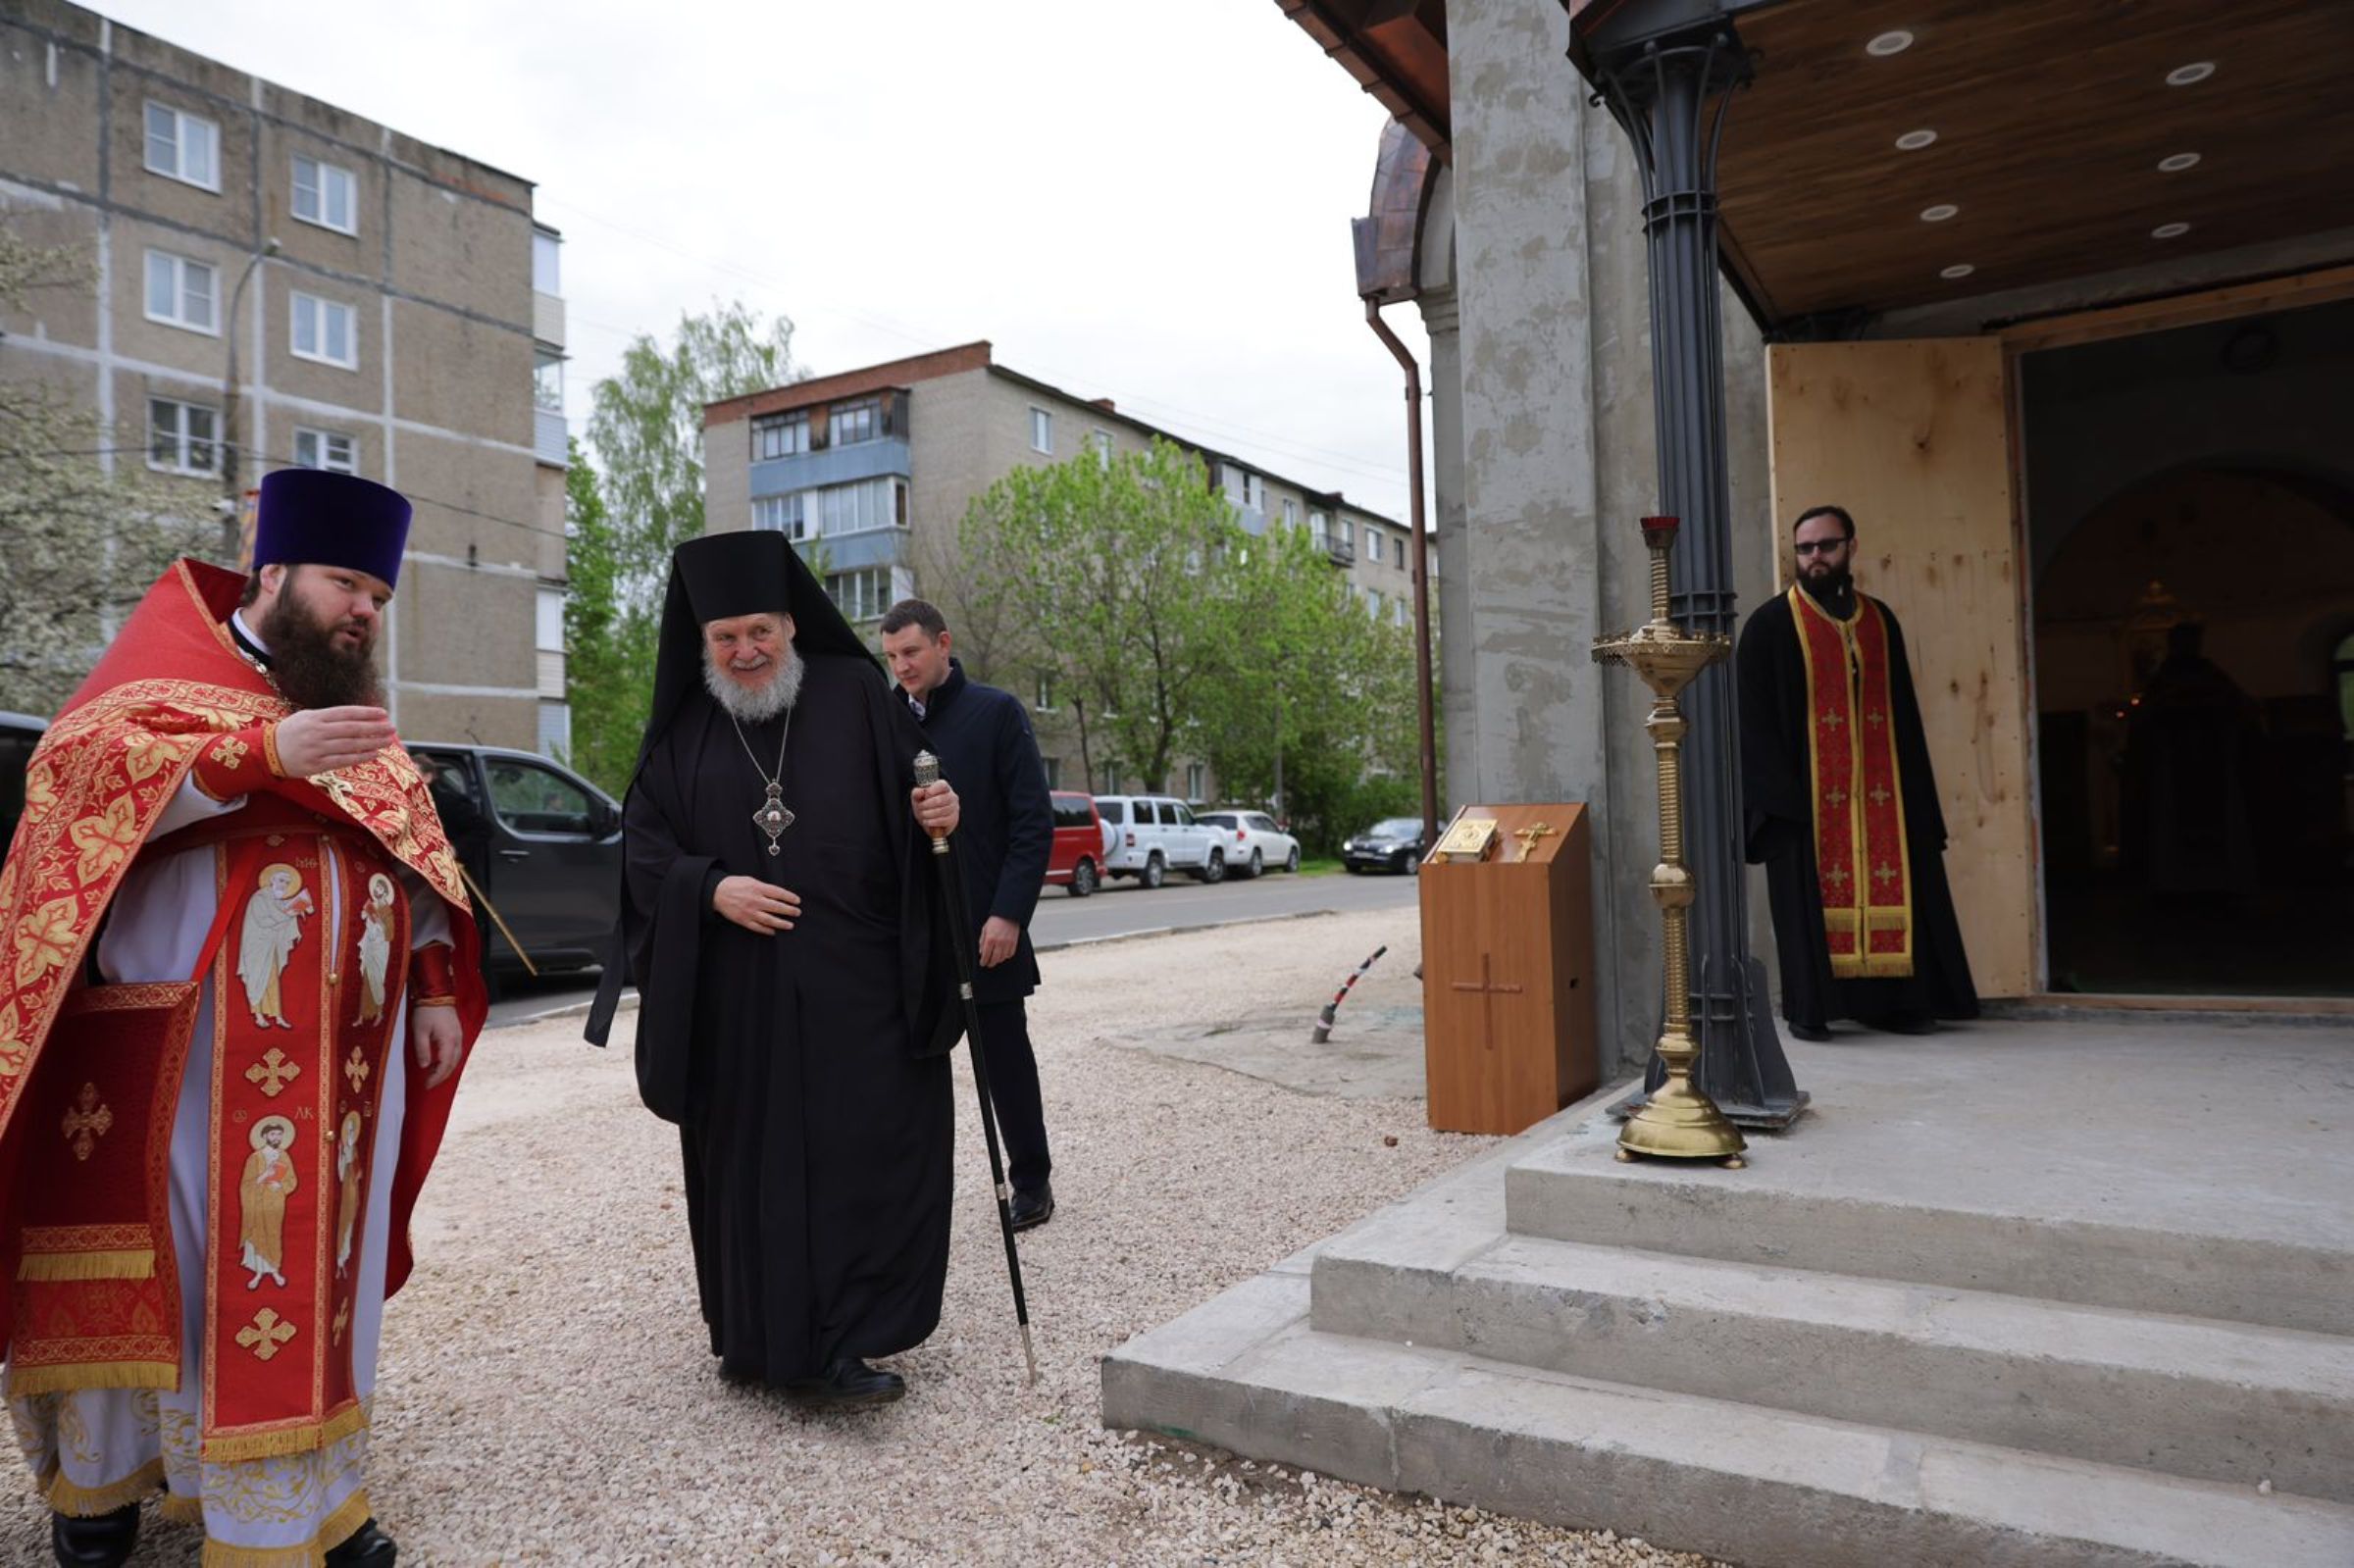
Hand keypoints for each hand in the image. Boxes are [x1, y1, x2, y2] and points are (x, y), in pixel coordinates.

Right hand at [274, 706, 395, 775]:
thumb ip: (329, 717)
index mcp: (315, 718)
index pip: (346, 713)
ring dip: (372, 743)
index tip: (383, 713)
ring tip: (387, 741)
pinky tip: (374, 754)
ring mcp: (316, 749)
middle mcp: (317, 732)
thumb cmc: (292, 732)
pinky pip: (343, 761)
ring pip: (350, 745)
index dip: (366, 713)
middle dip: (374, 728)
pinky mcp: (316, 765)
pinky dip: (360, 757)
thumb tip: (359, 717)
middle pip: (351, 729)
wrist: (267, 752)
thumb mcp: (306, 717)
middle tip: (391, 728)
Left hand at [410, 1004, 464, 1088]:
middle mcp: (457, 1040)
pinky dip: (449, 1061)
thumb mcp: (419, 1031)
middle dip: (442, 1076)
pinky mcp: (457, 1032)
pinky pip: (456, 1051)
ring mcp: (459, 1036)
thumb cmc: (426, 1011)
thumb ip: (422, 1049)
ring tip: (434, 1075)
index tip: (427, 1085)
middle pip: (453, 1064)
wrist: (437, 993)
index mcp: (448, 1040)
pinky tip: (440, 1062)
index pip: (444, 1065)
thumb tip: (425, 1066)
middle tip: (429, 1083)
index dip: (436, 1077)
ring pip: (456, 1058)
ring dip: (446, 1069)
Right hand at [713, 875, 800, 935]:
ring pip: (769, 919)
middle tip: (797, 913)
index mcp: (757, 888)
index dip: (789, 897)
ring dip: (781, 923)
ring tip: (790, 925)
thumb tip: (778, 894)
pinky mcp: (743, 920)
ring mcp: (749, 911)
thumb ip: (764, 887)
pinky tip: (774, 932)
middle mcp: (755, 900)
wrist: (717, 893)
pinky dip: (767, 930)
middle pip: (776, 907)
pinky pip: (758, 927)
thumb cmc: (735, 885)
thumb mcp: (750, 880)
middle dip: (789, 911)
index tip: (797, 901)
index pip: (778, 893)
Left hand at [912, 780, 958, 837]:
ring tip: (923, 814)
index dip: (933, 789)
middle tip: (920, 807)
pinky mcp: (953, 819)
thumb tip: (920, 791)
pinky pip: (943, 820)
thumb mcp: (918, 798)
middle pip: (942, 799)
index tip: (926, 795)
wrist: (928, 820)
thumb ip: (917, 793)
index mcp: (944, 787)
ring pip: (942, 810)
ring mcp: (954, 808)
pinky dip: (933, 821)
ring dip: (929, 813)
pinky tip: (927, 821)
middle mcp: (951, 796)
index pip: (942, 785)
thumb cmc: (925, 805)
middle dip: (928, 804)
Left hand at [979, 915, 1020, 968]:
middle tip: (988, 964)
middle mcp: (999, 942)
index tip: (982, 963)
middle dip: (990, 963)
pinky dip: (1006, 956)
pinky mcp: (1014, 943)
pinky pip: (1010, 954)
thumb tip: (981, 951)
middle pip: (994, 959)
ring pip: (1002, 958)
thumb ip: (982, 941)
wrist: (1008, 915)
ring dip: (998, 960)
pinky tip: (1003, 954)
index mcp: (990, 939)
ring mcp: (1007, 943)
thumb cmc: (996, 920)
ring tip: (995, 959)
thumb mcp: (985, 929)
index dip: (983, 961)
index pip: (985, 955)